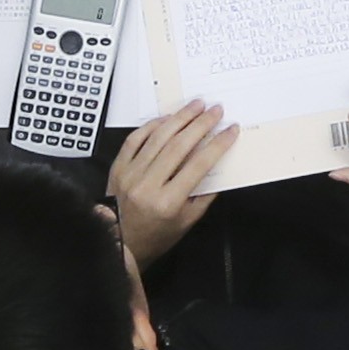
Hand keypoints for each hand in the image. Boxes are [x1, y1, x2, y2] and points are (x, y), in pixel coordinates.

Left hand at [104, 98, 233, 266]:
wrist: (119, 244)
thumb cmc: (156, 236)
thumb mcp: (187, 222)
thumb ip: (204, 194)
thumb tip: (218, 163)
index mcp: (168, 202)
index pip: (198, 166)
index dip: (217, 145)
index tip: (230, 130)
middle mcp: (147, 185)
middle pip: (178, 146)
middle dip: (201, 124)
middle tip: (216, 110)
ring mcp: (130, 174)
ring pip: (157, 138)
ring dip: (179, 118)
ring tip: (196, 105)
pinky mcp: (118, 167)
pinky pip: (135, 139)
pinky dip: (152, 125)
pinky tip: (167, 118)